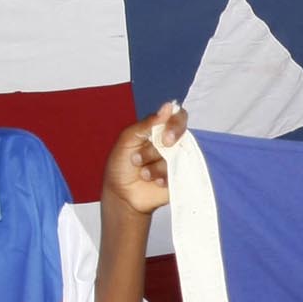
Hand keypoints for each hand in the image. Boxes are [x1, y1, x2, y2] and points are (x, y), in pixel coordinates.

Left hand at [104, 102, 186, 216]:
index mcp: (158, 130)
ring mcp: (176, 161)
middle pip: (180, 137)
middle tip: (142, 160)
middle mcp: (170, 144)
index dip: (176, 125)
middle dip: (158, 150)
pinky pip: (181, 173)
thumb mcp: (128, 139)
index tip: (166, 138)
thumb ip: (148, 123)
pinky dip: (164, 177)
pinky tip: (154, 182)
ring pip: (177, 158)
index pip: (178, 118)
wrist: (121, 194)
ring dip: (156, 167)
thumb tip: (169, 106)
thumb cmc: (121, 165)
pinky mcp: (180, 177)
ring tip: (143, 173)